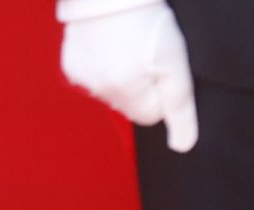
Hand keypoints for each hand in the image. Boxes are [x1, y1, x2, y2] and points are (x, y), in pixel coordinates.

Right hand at [58, 0, 197, 152]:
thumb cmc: (146, 19)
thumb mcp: (175, 61)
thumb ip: (180, 106)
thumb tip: (182, 145)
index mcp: (125, 93)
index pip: (151, 116)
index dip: (162, 92)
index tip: (160, 68)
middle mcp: (100, 91)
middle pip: (131, 106)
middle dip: (141, 86)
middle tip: (144, 53)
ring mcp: (81, 79)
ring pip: (111, 92)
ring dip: (121, 75)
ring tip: (126, 45)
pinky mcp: (71, 66)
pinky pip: (92, 78)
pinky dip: (102, 65)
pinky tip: (108, 45)